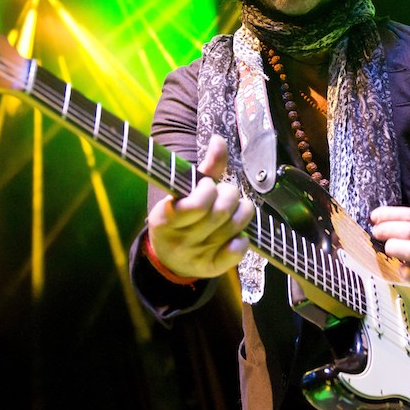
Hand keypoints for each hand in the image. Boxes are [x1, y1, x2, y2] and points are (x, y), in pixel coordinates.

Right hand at [146, 135, 254, 278]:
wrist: (168, 259)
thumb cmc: (178, 217)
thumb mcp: (182, 192)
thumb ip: (205, 168)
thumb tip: (219, 140)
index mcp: (166, 218)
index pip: (197, 204)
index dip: (209, 189)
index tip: (207, 185)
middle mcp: (180, 240)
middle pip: (221, 212)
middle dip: (230, 195)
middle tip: (225, 193)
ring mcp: (197, 256)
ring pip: (234, 227)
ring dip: (242, 211)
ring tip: (237, 207)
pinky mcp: (212, 269)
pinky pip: (237, 252)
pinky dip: (243, 239)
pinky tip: (237, 233)